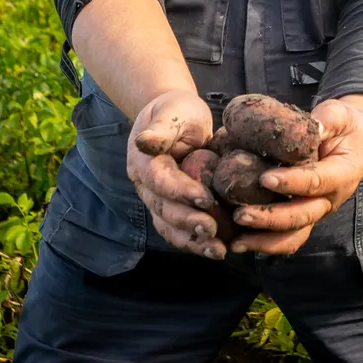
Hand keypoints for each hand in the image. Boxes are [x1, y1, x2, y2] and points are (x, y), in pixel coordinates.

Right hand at [125, 89, 226, 259]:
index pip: (159, 180)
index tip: (206, 198)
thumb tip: (144, 142)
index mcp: (143, 161)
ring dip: (193, 241)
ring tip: (218, 251)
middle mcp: (145, 186)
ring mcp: (156, 201)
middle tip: (214, 230)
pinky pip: (180, 231)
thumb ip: (161, 129)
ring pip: (170, 227)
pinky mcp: (171, 210)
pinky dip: (197, 243)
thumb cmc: (177, 111)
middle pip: (164, 209)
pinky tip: (219, 250)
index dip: (180, 191)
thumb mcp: (172, 112)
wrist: (175, 118)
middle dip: (188, 222)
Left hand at [228, 94, 362, 254]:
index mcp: (342, 174)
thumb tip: (310, 127)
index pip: (315, 182)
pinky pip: (287, 235)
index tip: (264, 179)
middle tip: (240, 215)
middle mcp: (330, 199)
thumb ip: (326, 121)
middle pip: (302, 217)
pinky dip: (264, 241)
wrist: (356, 137)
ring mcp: (317, 210)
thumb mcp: (339, 115)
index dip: (291, 182)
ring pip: (294, 235)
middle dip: (270, 218)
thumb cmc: (345, 124)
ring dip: (265, 241)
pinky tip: (238, 242)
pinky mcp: (304, 213)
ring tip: (236, 243)